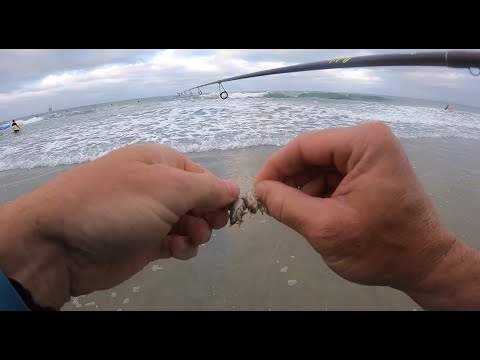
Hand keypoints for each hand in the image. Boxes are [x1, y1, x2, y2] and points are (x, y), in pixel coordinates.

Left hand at [0, 144, 238, 308]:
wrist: (61, 243)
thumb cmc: (118, 205)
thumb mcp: (168, 188)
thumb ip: (206, 189)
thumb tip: (234, 188)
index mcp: (161, 163)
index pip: (203, 176)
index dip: (218, 193)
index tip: (226, 212)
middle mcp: (156, 187)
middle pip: (198, 201)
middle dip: (208, 215)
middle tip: (208, 227)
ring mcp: (149, 216)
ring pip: (189, 224)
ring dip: (197, 233)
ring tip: (190, 240)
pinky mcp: (144, 242)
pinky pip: (175, 242)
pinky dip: (182, 247)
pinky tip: (178, 251)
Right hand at [254, 122, 457, 297]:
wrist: (425, 265)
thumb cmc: (380, 246)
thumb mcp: (325, 227)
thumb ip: (286, 205)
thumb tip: (260, 191)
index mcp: (364, 143)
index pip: (305, 146)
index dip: (276, 167)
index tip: (257, 191)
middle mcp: (369, 141)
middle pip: (313, 155)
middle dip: (290, 181)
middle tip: (271, 205)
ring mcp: (372, 156)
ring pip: (321, 167)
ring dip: (303, 190)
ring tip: (292, 214)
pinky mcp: (372, 172)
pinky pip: (334, 177)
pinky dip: (318, 194)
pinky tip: (312, 213)